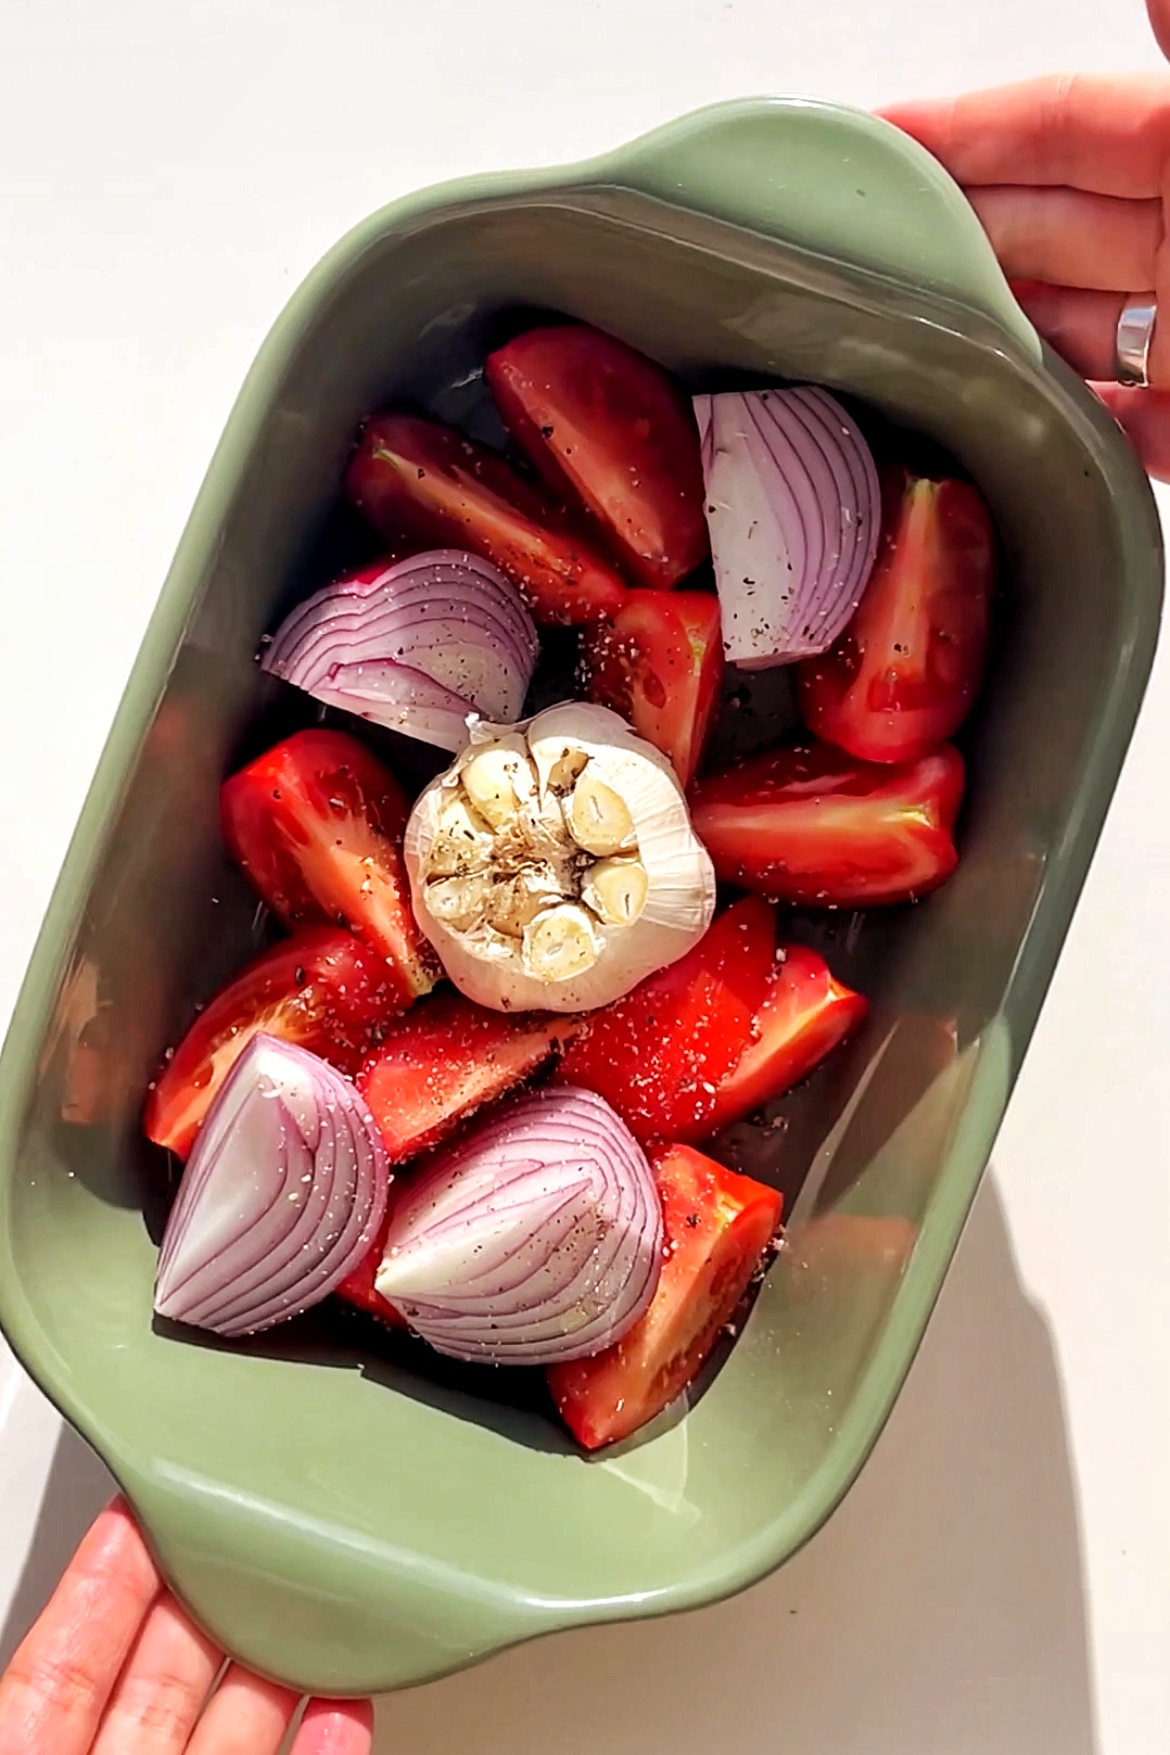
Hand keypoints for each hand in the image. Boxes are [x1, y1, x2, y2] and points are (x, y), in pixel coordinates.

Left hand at [0, 1500, 372, 1754]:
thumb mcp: (21, 1747)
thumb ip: (55, 1675)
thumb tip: (103, 1556)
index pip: (73, 1646)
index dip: (118, 1563)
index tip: (159, 1491)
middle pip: (171, 1666)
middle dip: (219, 1587)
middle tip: (262, 1519)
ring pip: (240, 1720)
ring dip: (288, 1657)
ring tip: (326, 1593)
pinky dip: (332, 1746)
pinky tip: (351, 1702)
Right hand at [878, 0, 1169, 479]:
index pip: (1056, 126)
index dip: (961, 130)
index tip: (870, 141)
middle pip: (1043, 232)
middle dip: (950, 239)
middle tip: (853, 258)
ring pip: (1065, 334)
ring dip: (989, 343)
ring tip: (900, 353)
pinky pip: (1112, 433)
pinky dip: (1055, 436)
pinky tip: (993, 439)